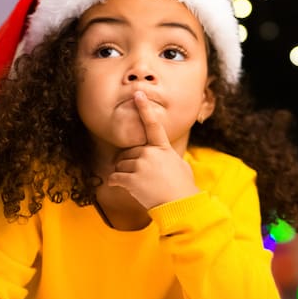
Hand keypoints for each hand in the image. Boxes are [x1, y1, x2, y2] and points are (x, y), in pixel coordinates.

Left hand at [107, 91, 199, 208]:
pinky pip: (114, 178)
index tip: (137, 94)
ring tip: (138, 185)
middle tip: (140, 176)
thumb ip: (168, 156)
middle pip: (128, 153)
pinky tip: (124, 188)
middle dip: (129, 163)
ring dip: (124, 174)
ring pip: (120, 165)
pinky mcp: (131, 180)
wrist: (180, 204)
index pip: (152, 124)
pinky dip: (116, 183)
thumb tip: (165, 156)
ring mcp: (140, 166)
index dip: (144, 108)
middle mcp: (149, 153)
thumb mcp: (180, 165)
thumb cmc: (183, 186)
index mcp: (162, 148)